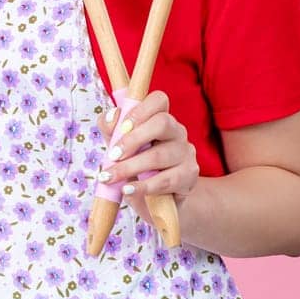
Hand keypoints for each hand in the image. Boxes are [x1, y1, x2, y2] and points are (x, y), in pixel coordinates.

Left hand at [95, 89, 199, 230]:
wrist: (155, 198)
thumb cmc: (134, 164)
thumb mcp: (117, 144)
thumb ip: (110, 127)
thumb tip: (113, 116)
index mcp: (160, 118)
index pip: (158, 100)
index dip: (139, 110)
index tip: (121, 127)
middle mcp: (177, 131)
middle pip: (162, 123)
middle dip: (133, 139)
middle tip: (112, 155)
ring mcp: (186, 153)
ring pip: (159, 155)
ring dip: (130, 167)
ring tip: (110, 177)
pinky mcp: (189, 177)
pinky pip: (166, 180)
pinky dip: (143, 186)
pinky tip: (127, 190)